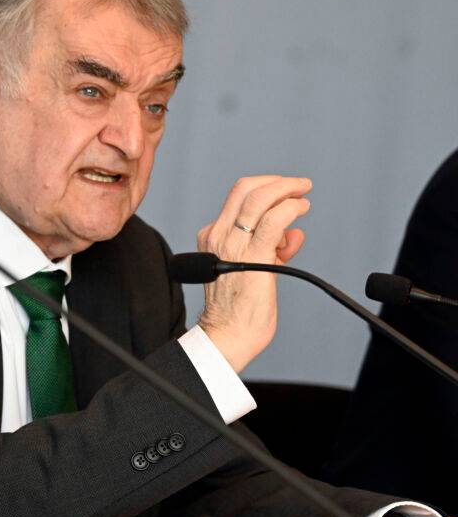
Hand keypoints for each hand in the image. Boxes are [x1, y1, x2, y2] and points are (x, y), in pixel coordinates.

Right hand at [194, 175, 312, 372]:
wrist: (229, 335)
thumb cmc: (239, 309)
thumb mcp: (253, 269)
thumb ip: (271, 248)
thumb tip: (293, 235)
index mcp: (213, 236)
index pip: (239, 199)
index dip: (266, 192)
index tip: (285, 196)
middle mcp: (218, 235)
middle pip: (245, 189)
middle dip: (276, 181)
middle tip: (298, 185)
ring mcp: (233, 244)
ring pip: (258, 198)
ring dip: (287, 189)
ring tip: (304, 194)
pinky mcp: (253, 256)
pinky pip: (273, 220)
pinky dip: (291, 208)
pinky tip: (301, 208)